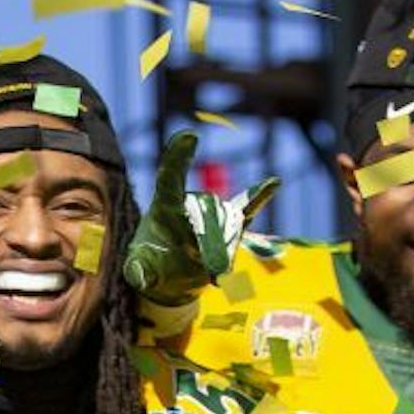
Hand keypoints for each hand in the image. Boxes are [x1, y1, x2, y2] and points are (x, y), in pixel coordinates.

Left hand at [121, 131, 279, 307]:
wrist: (173, 277)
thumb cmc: (152, 268)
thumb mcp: (141, 271)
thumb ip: (140, 272)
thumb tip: (138, 275)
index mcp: (164, 206)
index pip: (170, 179)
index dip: (179, 158)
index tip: (190, 136)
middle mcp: (190, 201)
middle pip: (206, 215)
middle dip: (205, 243)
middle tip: (202, 266)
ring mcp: (212, 210)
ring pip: (227, 227)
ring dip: (223, 252)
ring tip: (213, 273)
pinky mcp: (231, 223)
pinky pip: (248, 206)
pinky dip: (259, 196)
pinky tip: (274, 182)